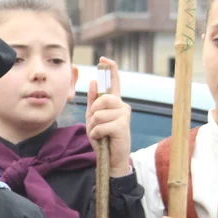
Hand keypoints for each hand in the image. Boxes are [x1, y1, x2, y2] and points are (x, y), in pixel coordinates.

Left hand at [85, 57, 131, 177]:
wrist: (110, 158)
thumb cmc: (103, 137)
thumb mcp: (93, 118)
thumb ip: (93, 101)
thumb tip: (94, 81)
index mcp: (115, 103)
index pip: (114, 82)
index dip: (110, 69)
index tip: (104, 59)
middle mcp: (122, 106)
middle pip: (103, 99)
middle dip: (94, 112)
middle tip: (96, 124)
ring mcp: (124, 115)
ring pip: (99, 114)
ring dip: (94, 126)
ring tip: (99, 133)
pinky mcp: (123, 126)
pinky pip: (101, 125)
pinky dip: (96, 134)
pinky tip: (102, 139)